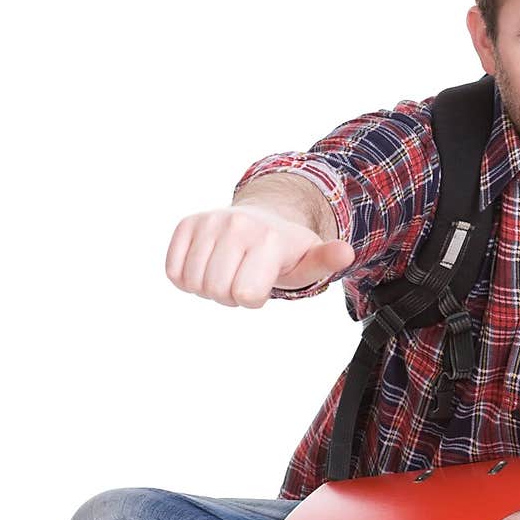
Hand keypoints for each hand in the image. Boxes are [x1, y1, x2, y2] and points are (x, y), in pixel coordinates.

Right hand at [165, 204, 354, 307]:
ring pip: (192, 282)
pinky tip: (207, 266)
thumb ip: (326, 261)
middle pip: (217, 291)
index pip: (245, 295)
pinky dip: (186, 277)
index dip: (253, 299)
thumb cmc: (285, 250)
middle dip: (230, 295)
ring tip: (228, 271)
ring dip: (208, 287)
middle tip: (243, 278)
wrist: (262, 220)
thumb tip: (346, 253)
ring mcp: (209, 222)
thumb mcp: (309, 260)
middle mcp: (236, 225)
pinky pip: (173, 271)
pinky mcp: (187, 224)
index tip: (262, 284)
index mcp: (267, 238)